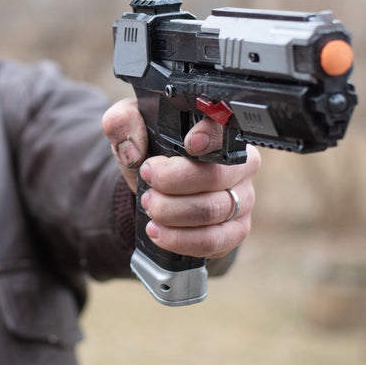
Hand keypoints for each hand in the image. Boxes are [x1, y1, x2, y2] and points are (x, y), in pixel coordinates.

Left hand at [102, 98, 259, 259]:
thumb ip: (123, 123)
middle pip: (216, 176)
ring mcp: (243, 200)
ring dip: (172, 212)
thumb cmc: (150, 154)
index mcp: (220, 133)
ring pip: (213, 211)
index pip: (225, 131)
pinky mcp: (235, 231)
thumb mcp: (130, 130)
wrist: (152, 189)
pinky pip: (214, 241)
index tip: (188, 144)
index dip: (210, 138)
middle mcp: (241, 165)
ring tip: (149, 206)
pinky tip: (159, 232)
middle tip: (148, 185)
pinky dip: (181, 240)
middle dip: (172, 183)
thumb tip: (133, 149)